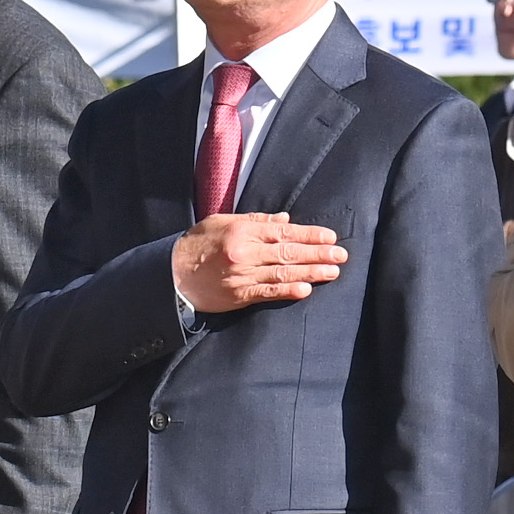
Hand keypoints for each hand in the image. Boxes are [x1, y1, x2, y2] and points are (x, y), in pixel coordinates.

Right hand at [172, 212, 344, 314]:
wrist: (172, 275)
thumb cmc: (197, 245)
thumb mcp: (222, 222)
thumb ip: (255, 220)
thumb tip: (284, 219)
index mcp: (242, 231)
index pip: (283, 231)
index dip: (309, 234)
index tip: (329, 237)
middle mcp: (244, 252)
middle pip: (288, 252)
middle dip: (317, 253)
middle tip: (340, 255)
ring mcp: (242, 274)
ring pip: (283, 273)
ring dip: (310, 272)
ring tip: (332, 271)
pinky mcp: (238, 295)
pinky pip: (267, 293)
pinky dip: (287, 291)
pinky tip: (306, 290)